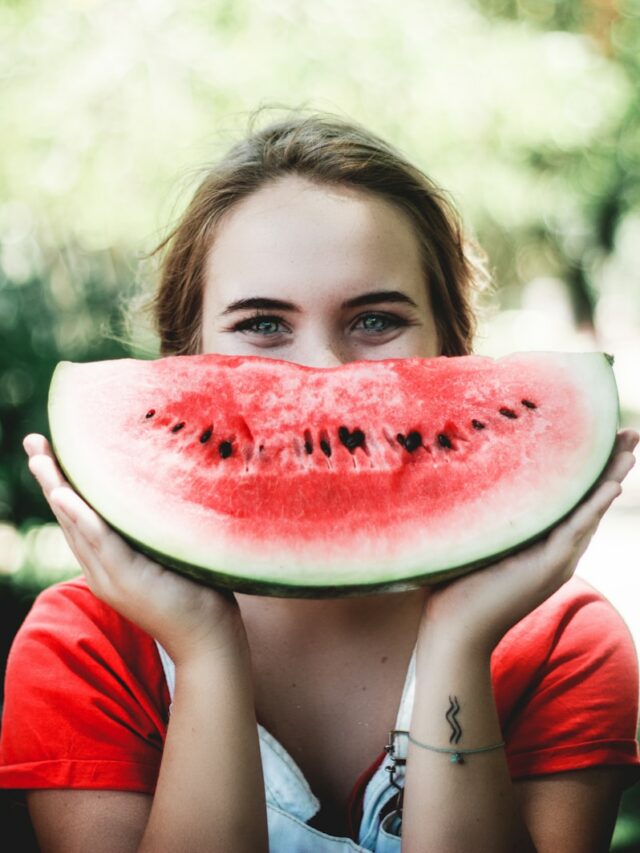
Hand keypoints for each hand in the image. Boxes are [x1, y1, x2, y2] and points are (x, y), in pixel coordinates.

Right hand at [24, 434, 245, 663]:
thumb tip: (165, 488)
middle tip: (33, 441)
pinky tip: (66, 495)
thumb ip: (155, 530)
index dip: (62, 484)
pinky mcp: (129, 580)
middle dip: (49, 478)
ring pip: (77, 526)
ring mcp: (112, 576)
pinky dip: (81, 518)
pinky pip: (101, 542)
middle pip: (68, 516)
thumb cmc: (197, 593)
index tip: (49, 451)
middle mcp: (101, 569)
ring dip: (57, 489)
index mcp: (108, 563)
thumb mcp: (168, 555)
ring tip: (40, 458)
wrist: (208, 640)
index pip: (78, 517)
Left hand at [420, 428, 637, 653]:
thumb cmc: (455, 587)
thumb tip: (467, 473)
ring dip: (611, 477)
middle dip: (612, 466)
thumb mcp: (478, 541)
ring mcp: (557, 560)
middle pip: (591, 500)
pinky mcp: (548, 568)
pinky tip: (612, 484)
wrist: (455, 631)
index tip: (603, 437)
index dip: (590, 470)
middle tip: (631, 433)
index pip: (574, 500)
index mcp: (544, 544)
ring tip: (630, 449)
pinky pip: (576, 530)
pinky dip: (594, 507)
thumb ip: (487, 516)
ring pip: (591, 511)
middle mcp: (558, 551)